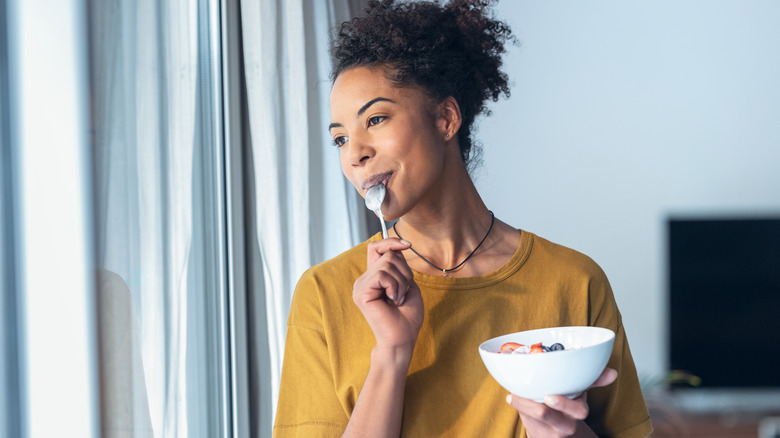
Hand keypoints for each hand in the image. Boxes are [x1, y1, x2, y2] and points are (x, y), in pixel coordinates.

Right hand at [353, 238, 423, 354]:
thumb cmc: (407, 316)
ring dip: (401, 282)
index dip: (391, 241)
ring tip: (398, 299)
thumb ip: (399, 266)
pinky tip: (393, 301)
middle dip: (404, 271)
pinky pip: (382, 275)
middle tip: (403, 292)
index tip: (407, 245)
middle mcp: (364, 280)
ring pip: (387, 264)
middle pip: (387, 255)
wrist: (402, 338)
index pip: (376, 247)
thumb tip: (394, 248)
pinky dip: (395, 287)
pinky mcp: (361, 292)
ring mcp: (360, 286)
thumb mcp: (407, 283)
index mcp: (373, 277)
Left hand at [506, 368, 617, 437]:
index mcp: (576, 413)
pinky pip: (525, 422)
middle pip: (548, 416)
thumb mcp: (580, 394)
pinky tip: (514, 399)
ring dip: (522, 406)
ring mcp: (547, 431)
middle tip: (521, 397)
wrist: (557, 432)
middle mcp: (563, 425)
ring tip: (513, 396)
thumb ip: (593, 380)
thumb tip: (613, 373)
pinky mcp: (535, 435)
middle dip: (535, 408)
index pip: (577, 411)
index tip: (549, 396)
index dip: (564, 404)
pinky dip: (519, 409)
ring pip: (532, 419)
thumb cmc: (567, 407)